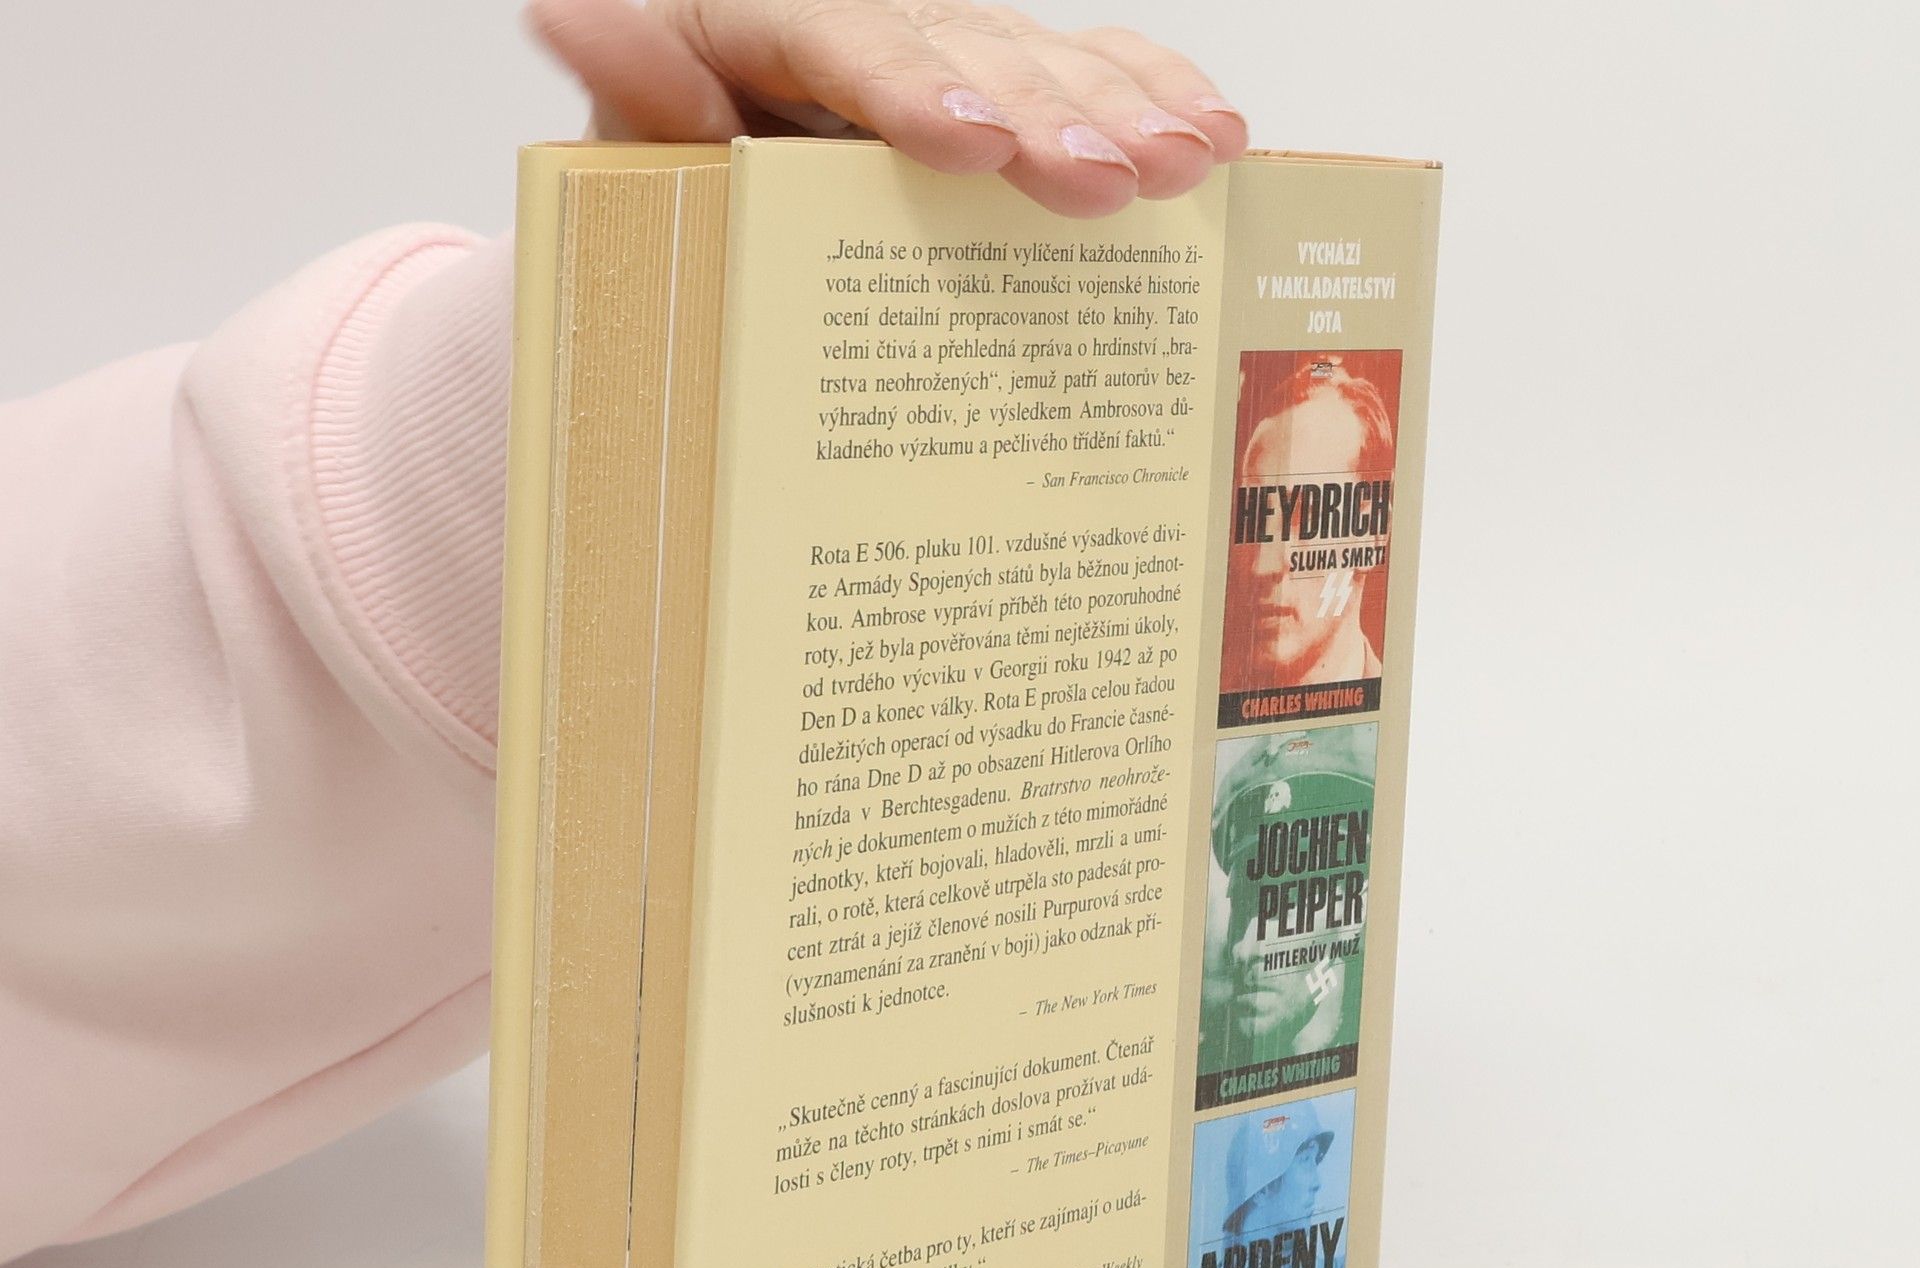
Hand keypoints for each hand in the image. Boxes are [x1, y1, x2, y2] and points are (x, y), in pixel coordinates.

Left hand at [527, 0, 1248, 216]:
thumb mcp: (630, 144)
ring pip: (1046, 61)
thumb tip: (564, 5)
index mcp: (771, 20)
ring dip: (1126, 111)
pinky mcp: (1004, 86)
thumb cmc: (670, 175)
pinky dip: (1150, 97)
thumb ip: (630, 82)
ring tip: (1190, 162)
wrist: (704, 184)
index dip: (913, 88)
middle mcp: (877, 24)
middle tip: (1110, 179)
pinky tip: (1213, 134)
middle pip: (969, 51)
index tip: (970, 143)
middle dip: (1048, 115)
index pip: (845, 38)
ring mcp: (951, 53)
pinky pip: (1087, 72)